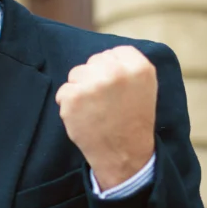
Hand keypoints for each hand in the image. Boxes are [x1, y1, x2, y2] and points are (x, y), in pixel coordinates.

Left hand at [55, 46, 156, 190]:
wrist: (124, 154)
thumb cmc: (132, 120)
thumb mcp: (143, 87)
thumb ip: (127, 67)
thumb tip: (103, 56)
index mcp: (138, 66)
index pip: (113, 53)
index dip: (111, 70)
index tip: (116, 88)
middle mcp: (116, 71)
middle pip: (93, 62)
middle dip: (95, 78)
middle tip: (106, 102)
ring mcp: (93, 84)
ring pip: (76, 74)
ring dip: (80, 90)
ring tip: (95, 109)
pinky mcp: (73, 97)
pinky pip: (64, 91)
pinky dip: (69, 104)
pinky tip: (84, 117)